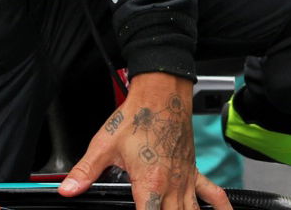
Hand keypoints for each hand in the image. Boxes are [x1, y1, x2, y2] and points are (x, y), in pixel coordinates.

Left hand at [60, 73, 229, 209]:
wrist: (162, 94)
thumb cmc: (137, 116)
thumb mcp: (104, 145)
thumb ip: (85, 171)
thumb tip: (68, 189)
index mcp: (150, 183)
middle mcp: (172, 186)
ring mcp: (186, 181)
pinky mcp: (194, 172)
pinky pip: (214, 195)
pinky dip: (222, 208)